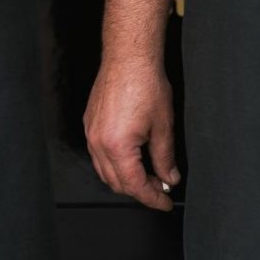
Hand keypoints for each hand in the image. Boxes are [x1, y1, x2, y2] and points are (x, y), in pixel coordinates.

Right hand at [84, 56, 180, 209]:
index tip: (165, 202)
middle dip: (140, 190)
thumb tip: (170, 177)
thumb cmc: (146, 84)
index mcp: (117, 147)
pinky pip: (98, 155)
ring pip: (105, 170)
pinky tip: (132, 157)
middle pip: (117, 183)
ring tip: (149, 174)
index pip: (135, 185)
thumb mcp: (163, 126)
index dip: (153, 198)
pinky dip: (115, 163)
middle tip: (162, 188)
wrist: (129, 57)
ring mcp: (91, 133)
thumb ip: (165, 158)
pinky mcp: (90, 124)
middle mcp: (98, 143)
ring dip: (126, 178)